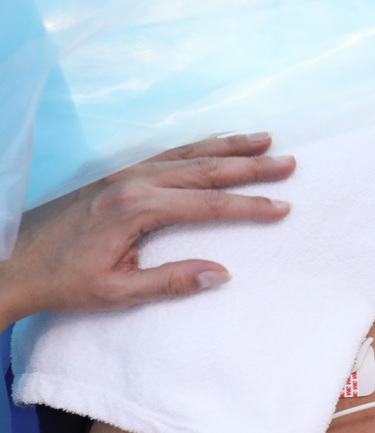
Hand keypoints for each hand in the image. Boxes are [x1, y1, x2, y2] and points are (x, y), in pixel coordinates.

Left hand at [0, 133, 294, 323]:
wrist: (9, 260)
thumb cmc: (61, 281)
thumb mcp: (116, 291)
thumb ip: (170, 282)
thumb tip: (221, 273)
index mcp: (136, 208)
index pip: (208, 204)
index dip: (249, 206)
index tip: (282, 208)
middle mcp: (134, 182)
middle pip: (205, 168)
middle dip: (251, 166)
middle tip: (289, 162)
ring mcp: (125, 175)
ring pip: (188, 154)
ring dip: (229, 147)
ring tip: (265, 140)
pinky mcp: (117, 176)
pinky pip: (169, 154)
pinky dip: (200, 146)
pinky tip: (216, 145)